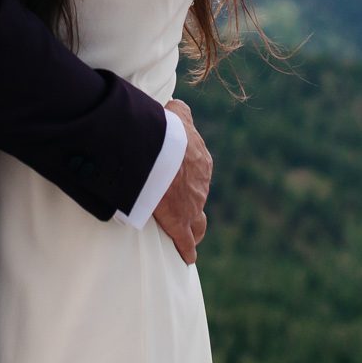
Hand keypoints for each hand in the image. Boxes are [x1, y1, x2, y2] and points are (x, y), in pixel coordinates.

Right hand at [152, 98, 211, 264]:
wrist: (160, 151)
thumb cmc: (164, 130)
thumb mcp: (176, 113)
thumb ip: (180, 111)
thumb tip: (178, 106)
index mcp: (200, 161)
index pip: (197, 173)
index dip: (186, 178)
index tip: (177, 181)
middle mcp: (201, 185)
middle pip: (197, 198)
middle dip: (190, 203)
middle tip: (177, 208)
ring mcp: (192, 206)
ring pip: (197, 222)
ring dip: (192, 228)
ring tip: (187, 235)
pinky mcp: (178, 223)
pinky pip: (186, 241)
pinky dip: (187, 249)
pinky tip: (187, 257)